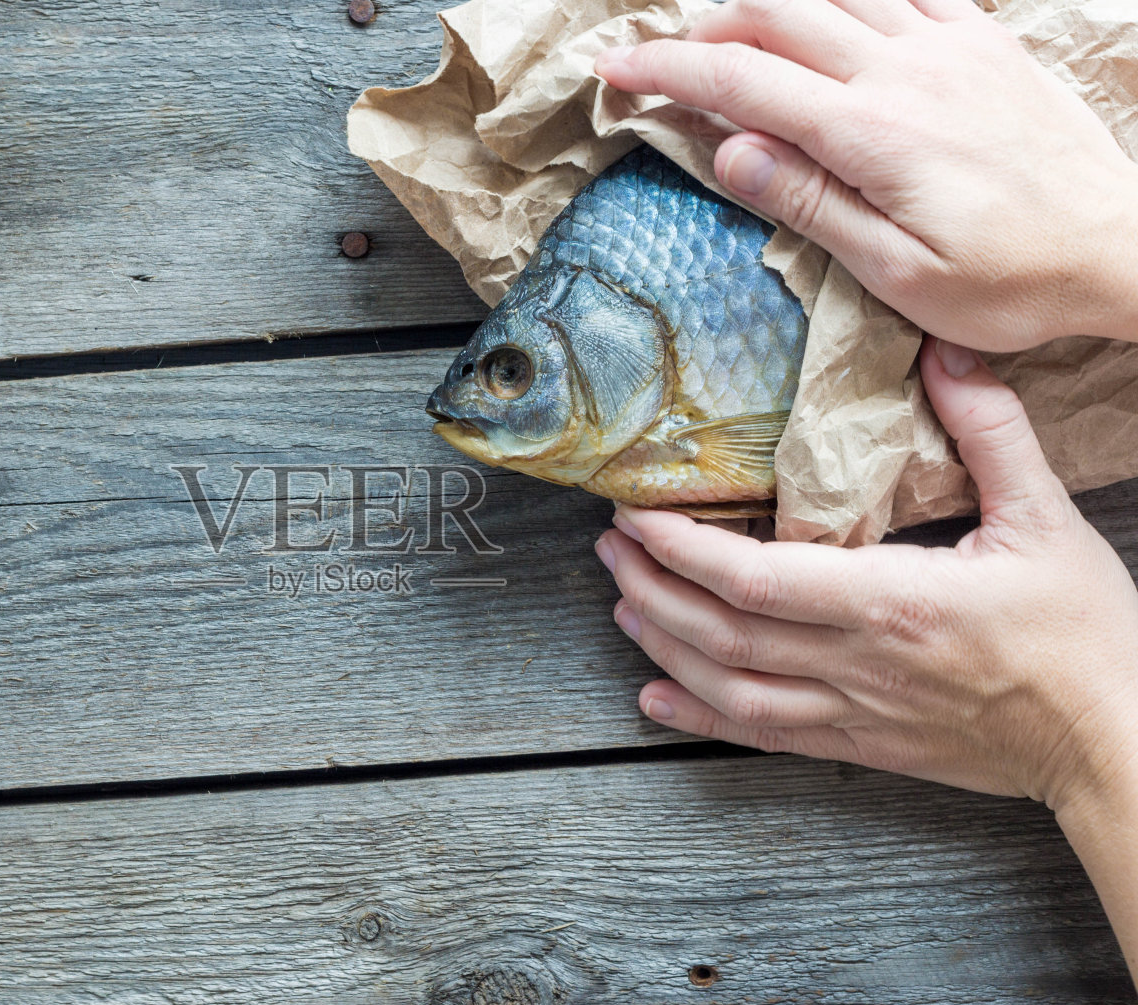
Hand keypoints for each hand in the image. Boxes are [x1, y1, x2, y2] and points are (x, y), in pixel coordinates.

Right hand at [594, 0, 1137, 349]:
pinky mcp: (983, 41)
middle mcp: (905, 69)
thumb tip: (730, 150)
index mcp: (872, 131)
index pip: (739, 79)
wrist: (1119, 249)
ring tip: (731, 39)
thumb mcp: (896, 270)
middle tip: (662, 61)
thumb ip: (809, 201)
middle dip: (703, 29)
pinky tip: (827, 18)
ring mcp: (949, 44)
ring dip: (765, 5)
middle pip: (775, 13)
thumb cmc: (1010, 281)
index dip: (665, 69)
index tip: (614, 69)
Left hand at [595, 338, 1137, 817]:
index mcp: (890, 601)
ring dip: (665, 647)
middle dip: (652, 587)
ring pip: (729, 688)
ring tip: (623, 603)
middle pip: (722, 632)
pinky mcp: (861, 746)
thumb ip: (990, 431)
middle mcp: (855, 663)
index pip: (753, 577)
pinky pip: (763, 736)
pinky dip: (700, 720)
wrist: (1116, 743)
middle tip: (610, 547)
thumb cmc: (1084, 635)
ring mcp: (853, 713)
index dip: (680, 549)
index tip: (635, 516)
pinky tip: (656, 701)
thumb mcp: (1046, 517)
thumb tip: (945, 353)